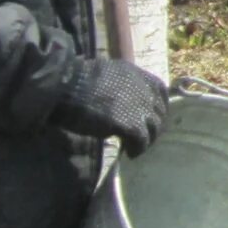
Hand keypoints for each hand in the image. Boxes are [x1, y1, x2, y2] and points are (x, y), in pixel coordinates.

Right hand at [55, 58, 170, 154]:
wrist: (67, 88)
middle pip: (159, 112)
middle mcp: (143, 89)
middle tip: (142, 137)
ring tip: (135, 147)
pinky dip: (138, 149)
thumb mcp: (108, 74)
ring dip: (146, 140)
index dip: (158, 105)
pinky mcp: (130, 124)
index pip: (160, 90)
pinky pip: (142, 141)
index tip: (151, 116)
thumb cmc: (79, 81)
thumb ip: (122, 85)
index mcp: (137, 75)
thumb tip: (124, 99)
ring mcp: (139, 106)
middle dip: (153, 126)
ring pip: (154, 128)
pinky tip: (130, 153)